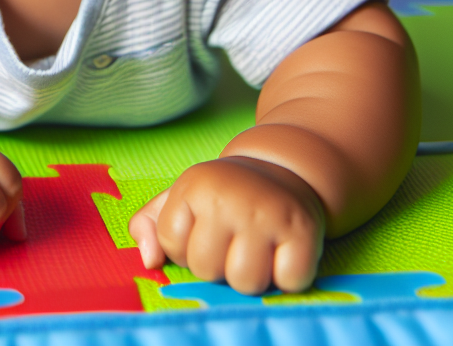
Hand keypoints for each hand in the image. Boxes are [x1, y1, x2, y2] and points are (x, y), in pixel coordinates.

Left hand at [128, 156, 324, 293]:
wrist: (283, 170)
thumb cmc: (224, 194)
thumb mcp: (181, 197)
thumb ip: (150, 225)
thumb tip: (149, 260)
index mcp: (196, 185)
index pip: (171, 246)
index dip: (185, 245)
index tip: (204, 226)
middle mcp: (231, 195)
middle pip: (206, 269)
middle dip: (217, 263)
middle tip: (233, 238)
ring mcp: (268, 213)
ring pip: (245, 282)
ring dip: (251, 274)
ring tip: (256, 246)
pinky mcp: (304, 230)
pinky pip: (287, 281)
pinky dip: (287, 275)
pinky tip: (283, 249)